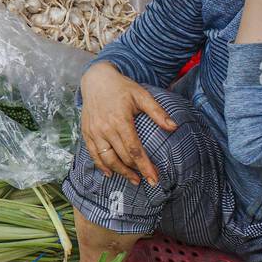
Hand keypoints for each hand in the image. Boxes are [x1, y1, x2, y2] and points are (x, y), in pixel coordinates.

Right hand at [79, 62, 176, 185]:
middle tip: (148, 181)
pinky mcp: (86, 132)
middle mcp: (105, 128)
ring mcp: (94, 132)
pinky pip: (93, 154)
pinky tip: (110, 173)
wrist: (96, 80)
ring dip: (120, 172)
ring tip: (133, 179)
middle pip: (121, 157)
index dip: (145, 166)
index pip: (134, 149)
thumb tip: (174, 127)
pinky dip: (101, 165)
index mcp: (120, 120)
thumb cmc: (122, 88)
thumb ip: (158, 112)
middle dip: (135, 171)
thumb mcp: (142, 95)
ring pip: (106, 159)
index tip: (154, 178)